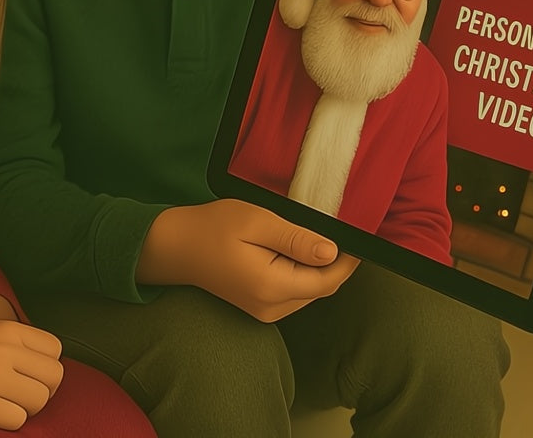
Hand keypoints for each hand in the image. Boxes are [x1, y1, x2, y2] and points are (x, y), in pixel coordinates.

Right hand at [0, 320, 63, 429]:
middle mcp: (2, 349)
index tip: (30, 375)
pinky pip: (17, 420)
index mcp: (7, 328)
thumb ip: (20, 344)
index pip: (55, 350)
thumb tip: (53, 368)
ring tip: (6, 403)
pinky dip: (10, 421)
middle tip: (21, 394)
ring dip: (27, 408)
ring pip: (38, 400)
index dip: (46, 366)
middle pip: (53, 376)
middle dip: (42, 390)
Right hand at [137, 199, 358, 321]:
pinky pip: (293, 291)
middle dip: (336, 262)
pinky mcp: (259, 306)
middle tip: (341, 228)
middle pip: (321, 287)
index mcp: (274, 287)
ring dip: (319, 267)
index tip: (359, 235)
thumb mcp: (256, 221)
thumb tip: (333, 252)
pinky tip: (296, 248)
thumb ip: (295, 238)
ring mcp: (265, 311)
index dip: (349, 260)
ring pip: (309, 290)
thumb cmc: (211, 228)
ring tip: (317, 233)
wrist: (173, 247)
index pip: (328, 280)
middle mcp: (273, 307)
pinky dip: (302, 272)